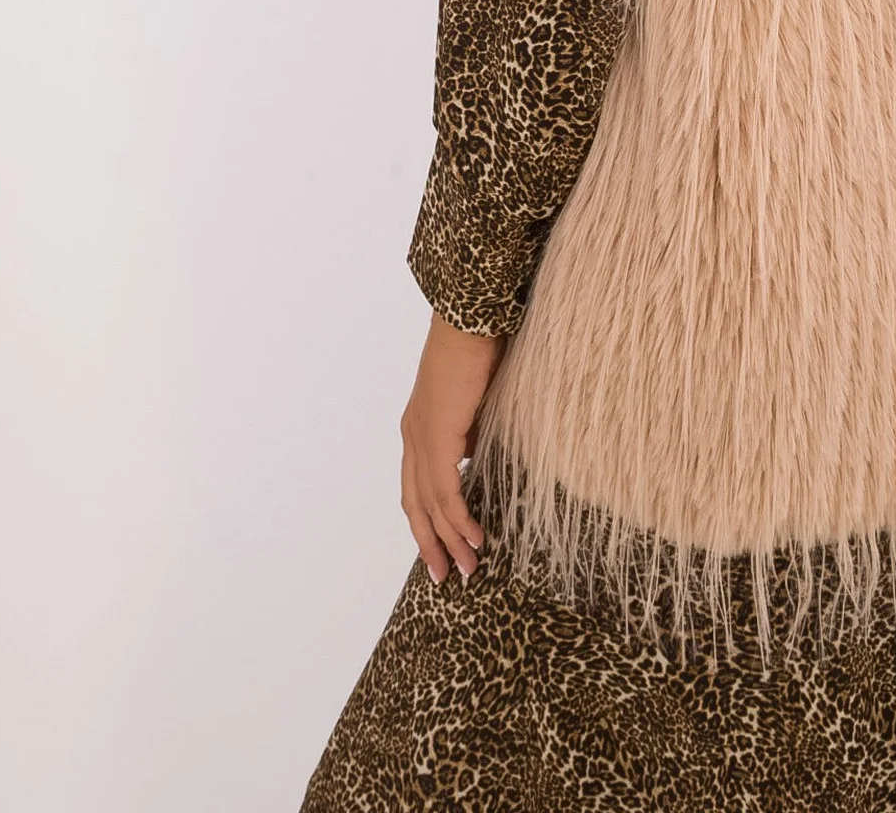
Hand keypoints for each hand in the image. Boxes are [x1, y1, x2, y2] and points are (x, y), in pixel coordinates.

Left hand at [400, 310, 506, 584]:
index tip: (443, 548)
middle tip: (446, 575)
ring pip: (430, 504)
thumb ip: (475, 432)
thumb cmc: (480, 348)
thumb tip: (482, 456)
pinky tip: (473, 538)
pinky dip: (458, 519)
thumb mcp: (479, 401)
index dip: (427, 521)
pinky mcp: (436, 438)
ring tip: (467, 568)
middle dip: (431, 543)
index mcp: (419, 427)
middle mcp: (413, 437)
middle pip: (415, 504)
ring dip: (448, 539)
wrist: (471, 321)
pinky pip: (446, 491)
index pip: (417, 487)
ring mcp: (421, 438)